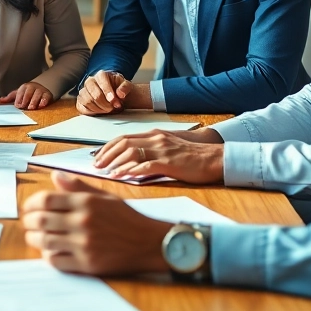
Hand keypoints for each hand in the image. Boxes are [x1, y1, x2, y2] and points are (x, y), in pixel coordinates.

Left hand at [1, 81, 53, 109]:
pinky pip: (46, 97)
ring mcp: (40, 90)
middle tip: (24, 107)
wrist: (42, 86)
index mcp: (24, 87)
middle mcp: (32, 87)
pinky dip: (44, 101)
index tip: (17, 105)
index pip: (21, 92)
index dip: (19, 98)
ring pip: (37, 94)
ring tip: (32, 108)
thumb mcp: (19, 93)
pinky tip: (41, 105)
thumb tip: (0, 100)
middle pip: (29, 92)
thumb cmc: (28, 92)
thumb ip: (10, 97)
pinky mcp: (47, 94)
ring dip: (34, 101)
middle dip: (26, 99)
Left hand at [21, 172, 171, 275]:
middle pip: (40, 220)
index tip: (28, 207)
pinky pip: (56, 261)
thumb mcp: (105, 197)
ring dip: (34, 239)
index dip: (31, 203)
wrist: (150, 243)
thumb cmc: (127, 218)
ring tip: (34, 236)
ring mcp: (84, 244)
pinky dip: (48, 256)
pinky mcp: (87, 264)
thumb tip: (54, 176)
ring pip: (45, 241)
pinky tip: (49, 251)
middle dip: (29, 221)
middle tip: (28, 222)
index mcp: (86, 202)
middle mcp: (83, 222)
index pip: (46, 200)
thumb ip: (78, 187)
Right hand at [77, 71, 131, 113]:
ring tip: (108, 110)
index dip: (107, 91)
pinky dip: (92, 112)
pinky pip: (82, 108)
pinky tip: (100, 112)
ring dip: (99, 109)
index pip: (101, 81)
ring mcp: (84, 91)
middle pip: (94, 94)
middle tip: (113, 108)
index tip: (113, 100)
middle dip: (105, 103)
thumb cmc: (119, 89)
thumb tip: (120, 93)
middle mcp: (90, 81)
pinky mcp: (80, 101)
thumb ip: (125, 87)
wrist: (116, 96)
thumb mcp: (127, 86)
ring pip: (87, 101)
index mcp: (101, 75)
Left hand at [91, 130, 224, 183]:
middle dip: (106, 154)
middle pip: (123, 143)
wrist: (215, 158)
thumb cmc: (192, 157)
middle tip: (95, 165)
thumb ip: (151, 150)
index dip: (108, 146)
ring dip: (114, 162)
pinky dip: (129, 170)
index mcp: (154, 134)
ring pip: (131, 152)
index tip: (97, 156)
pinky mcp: (169, 163)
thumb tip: (131, 160)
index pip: (124, 137)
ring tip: (104, 171)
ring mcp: (162, 150)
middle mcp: (155, 139)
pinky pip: (145, 165)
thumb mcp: (168, 147)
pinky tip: (120, 176)